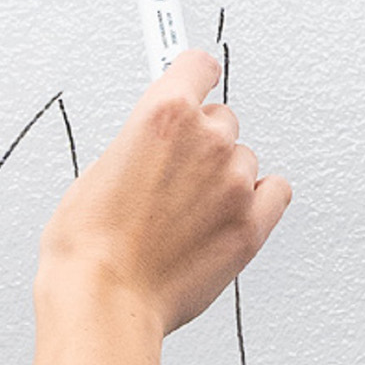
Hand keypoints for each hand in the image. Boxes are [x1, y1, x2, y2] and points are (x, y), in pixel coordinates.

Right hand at [29, 51, 290, 364]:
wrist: (105, 299)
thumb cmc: (89, 246)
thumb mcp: (98, 169)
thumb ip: (141, 142)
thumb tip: (156, 144)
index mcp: (164, 115)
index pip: (199, 66)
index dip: (194, 76)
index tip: (195, 79)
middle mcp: (207, 142)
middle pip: (223, 118)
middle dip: (202, 141)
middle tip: (175, 175)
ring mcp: (234, 183)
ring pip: (244, 159)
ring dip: (224, 176)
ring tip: (189, 211)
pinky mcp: (252, 225)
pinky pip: (276, 192)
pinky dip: (259, 200)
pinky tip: (230, 214)